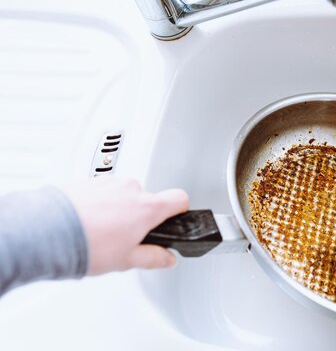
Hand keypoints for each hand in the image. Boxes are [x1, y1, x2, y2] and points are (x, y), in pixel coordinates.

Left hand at [60, 176, 188, 274]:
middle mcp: (132, 189)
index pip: (180, 199)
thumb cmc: (87, 244)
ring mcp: (109, 183)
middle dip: (140, 216)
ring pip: (123, 195)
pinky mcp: (88, 181)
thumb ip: (153, 258)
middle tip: (126, 237)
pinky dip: (99, 204)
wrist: (48, 232)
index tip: (174, 218)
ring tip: (102, 232)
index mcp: (147, 207)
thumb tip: (167, 258)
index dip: (180, 210)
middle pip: (148, 199)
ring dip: (118, 209)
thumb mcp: (126, 260)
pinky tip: (88, 222)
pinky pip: (102, 191)